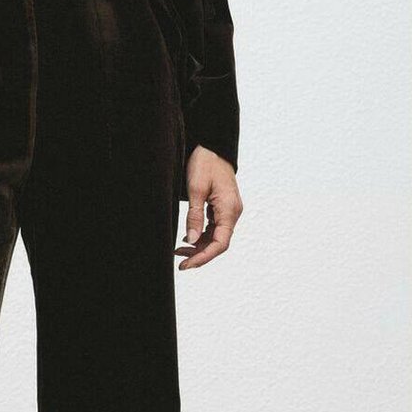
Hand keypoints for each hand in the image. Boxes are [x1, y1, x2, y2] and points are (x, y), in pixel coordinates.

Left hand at [175, 146, 241, 269]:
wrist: (212, 147)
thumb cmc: (205, 163)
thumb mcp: (196, 189)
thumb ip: (194, 216)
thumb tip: (190, 240)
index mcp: (230, 210)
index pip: (220, 244)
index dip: (203, 257)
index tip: (187, 265)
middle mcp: (232, 213)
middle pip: (218, 244)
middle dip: (199, 255)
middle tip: (180, 264)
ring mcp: (228, 211)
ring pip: (215, 237)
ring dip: (198, 247)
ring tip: (179, 252)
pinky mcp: (222, 208)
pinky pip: (213, 229)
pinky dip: (200, 236)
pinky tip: (186, 239)